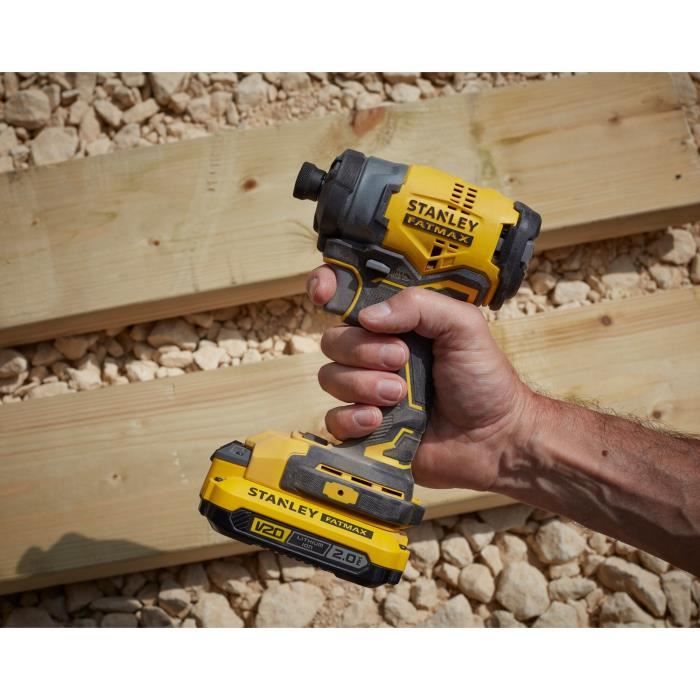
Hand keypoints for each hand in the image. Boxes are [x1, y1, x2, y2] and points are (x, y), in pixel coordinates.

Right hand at [307, 266, 535, 491]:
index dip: (327, 288)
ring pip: (330, 378)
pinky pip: (333, 419)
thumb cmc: (483, 379)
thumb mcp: (464, 327)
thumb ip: (420, 306)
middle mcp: (374, 353)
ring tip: (400, 396)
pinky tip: (378, 420)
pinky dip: (352, 418)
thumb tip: (367, 316)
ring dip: (363, 385)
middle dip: (362, 350)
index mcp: (396, 323)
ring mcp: (366, 391)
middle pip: (333, 340)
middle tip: (401, 360)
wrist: (494, 438)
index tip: (324, 294)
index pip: (348, 297)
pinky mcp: (365, 428)